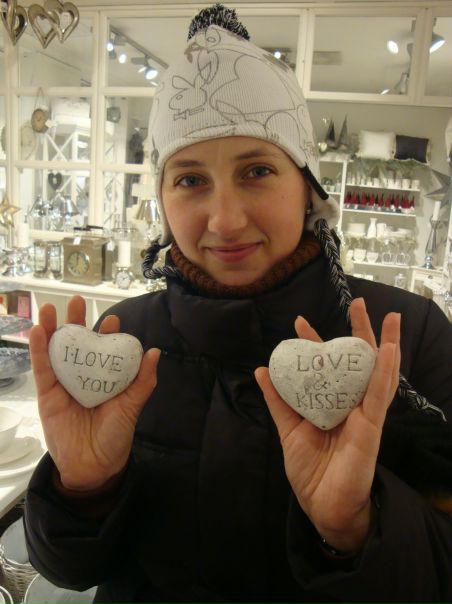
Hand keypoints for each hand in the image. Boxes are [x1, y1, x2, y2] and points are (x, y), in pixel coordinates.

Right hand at [29, 295, 159, 490]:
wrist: (94, 466)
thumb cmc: (115, 436)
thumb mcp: (131, 406)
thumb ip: (143, 381)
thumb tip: (155, 352)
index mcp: (105, 377)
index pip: (105, 350)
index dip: (107, 334)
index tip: (112, 321)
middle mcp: (84, 376)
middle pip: (78, 344)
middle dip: (77, 321)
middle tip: (78, 300)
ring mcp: (64, 383)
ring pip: (57, 351)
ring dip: (53, 328)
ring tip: (50, 307)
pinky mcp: (48, 394)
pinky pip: (42, 369)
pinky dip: (39, 349)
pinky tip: (38, 330)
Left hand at [255, 298, 399, 552]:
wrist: (322, 506)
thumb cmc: (310, 470)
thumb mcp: (289, 429)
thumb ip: (279, 400)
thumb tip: (262, 370)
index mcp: (332, 404)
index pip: (326, 366)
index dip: (315, 343)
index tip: (299, 323)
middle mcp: (351, 404)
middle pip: (359, 362)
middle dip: (359, 332)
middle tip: (359, 303)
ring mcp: (364, 415)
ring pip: (378, 372)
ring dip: (384, 343)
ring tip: (388, 317)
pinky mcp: (372, 428)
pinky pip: (379, 395)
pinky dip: (384, 371)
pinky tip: (388, 349)